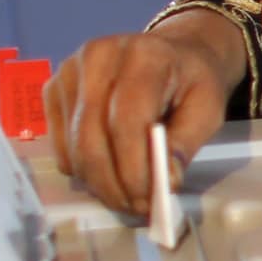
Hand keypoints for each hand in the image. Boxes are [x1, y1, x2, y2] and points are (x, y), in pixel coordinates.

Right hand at [45, 11, 245, 217]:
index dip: (134, 167)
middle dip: (114, 183)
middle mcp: (97, 56)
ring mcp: (69, 72)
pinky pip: (60, 145)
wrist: (172, 53)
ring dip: (98, 182)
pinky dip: (83, 169)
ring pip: (74, 145)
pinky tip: (108, 173)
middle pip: (92, 136)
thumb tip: (165, 180)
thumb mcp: (207, 107)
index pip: (127, 120)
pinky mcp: (54, 89)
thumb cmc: (191, 80)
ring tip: (126, 195)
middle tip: (137, 207)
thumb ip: (186, 142)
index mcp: (142, 56)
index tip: (148, 199)